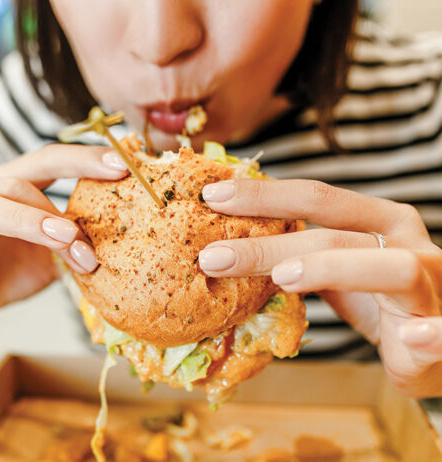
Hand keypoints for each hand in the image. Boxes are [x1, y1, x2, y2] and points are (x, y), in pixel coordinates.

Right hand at [0, 144, 128, 345]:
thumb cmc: (9, 269)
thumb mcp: (53, 253)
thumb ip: (78, 240)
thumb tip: (124, 236)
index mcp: (13, 190)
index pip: (48, 163)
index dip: (83, 159)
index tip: (123, 164)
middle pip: (18, 177)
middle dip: (62, 185)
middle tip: (98, 203)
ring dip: (27, 221)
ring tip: (63, 238)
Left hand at [198, 178, 441, 396]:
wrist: (437, 339)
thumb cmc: (380, 296)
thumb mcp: (336, 268)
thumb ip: (299, 254)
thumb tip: (231, 247)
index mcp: (377, 218)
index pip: (315, 197)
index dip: (264, 195)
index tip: (212, 198)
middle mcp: (404, 240)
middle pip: (333, 233)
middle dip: (268, 245)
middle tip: (214, 257)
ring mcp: (430, 281)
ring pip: (386, 267)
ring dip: (331, 269)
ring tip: (282, 280)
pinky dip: (430, 335)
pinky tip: (409, 339)